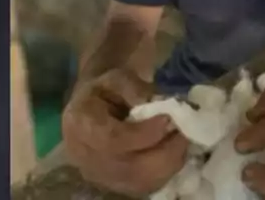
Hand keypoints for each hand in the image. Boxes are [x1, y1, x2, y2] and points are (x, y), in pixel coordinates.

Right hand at [61, 67, 187, 195]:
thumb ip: (134, 88)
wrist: (89, 111)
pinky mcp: (116, 186)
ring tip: (180, 139)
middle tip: (183, 131)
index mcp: (80, 125)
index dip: (144, 134)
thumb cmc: (103, 92)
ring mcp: (100, 177)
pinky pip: (147, 186)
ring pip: (142, 181)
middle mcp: (85, 158)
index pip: (113, 140)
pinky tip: (173, 151)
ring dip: (169, 162)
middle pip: (130, 167)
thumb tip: (159, 103)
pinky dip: (167, 170)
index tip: (168, 120)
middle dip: (165, 150)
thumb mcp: (115, 78)